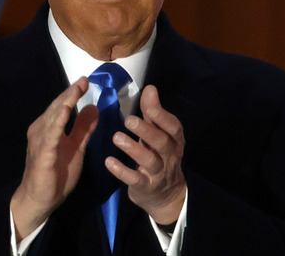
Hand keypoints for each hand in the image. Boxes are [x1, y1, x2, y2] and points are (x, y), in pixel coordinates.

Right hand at [10, 77, 98, 240]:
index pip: (62, 107)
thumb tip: (93, 107)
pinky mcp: (43, 154)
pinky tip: (65, 112)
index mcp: (49, 128)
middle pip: (57, 108)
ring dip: (64, 103)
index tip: (85, 81)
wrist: (41, 199)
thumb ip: (83, 129)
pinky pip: (51, 136)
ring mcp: (40, 142)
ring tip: (76, 89)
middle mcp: (41, 131)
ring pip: (53, 117)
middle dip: (70, 93)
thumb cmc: (57, 174)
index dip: (72, 93)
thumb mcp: (76, 148)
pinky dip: (57, 122)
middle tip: (83, 80)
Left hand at [107, 85, 186, 224]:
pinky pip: (135, 180)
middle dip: (146, 131)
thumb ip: (153, 114)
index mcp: (175, 141)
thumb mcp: (159, 135)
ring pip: (149, 160)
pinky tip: (109, 162)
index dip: (161, 115)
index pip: (173, 126)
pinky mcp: (146, 187)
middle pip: (162, 142)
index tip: (148, 101)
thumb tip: (150, 88)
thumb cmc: (160, 157)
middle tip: (129, 120)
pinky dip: (122, 171)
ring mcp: (158, 173)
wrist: (166, 195)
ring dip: (133, 149)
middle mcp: (170, 156)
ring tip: (116, 137)